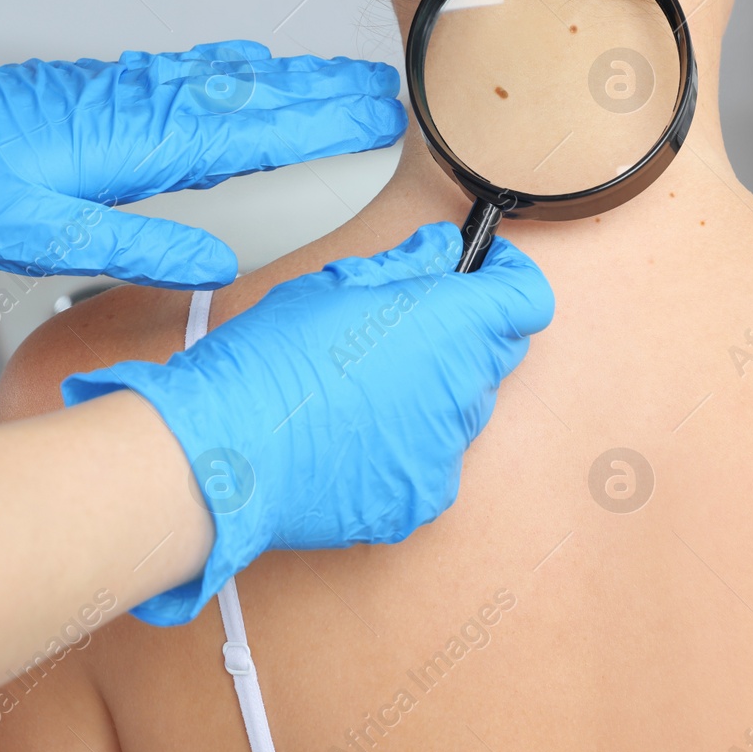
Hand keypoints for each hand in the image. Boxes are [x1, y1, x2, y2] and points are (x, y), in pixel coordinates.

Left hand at [0, 24, 404, 288]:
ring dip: (285, 79)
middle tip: (387, 89)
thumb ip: (136, 248)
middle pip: (250, 94)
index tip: (380, 113)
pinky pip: (185, 72)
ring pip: (221, 78)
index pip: (251, 129)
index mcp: (134, 141)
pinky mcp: (97, 91)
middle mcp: (135, 105)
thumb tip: (214, 265)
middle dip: (323, 92)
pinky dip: (231, 70)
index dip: (321, 123)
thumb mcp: (42, 239)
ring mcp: (117, 91)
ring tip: (336, 80)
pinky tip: (241, 70)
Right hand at [61, 223, 555, 624]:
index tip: (483, 274)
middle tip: (402, 328)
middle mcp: (462, 391)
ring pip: (461, 409)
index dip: (508, 281)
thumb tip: (442, 251)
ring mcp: (445, 453)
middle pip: (495, 354)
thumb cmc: (267, 364)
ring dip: (431, 392)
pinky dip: (407, 446)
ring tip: (361, 389)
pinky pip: (434, 461)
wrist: (224, 453)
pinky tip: (354, 435)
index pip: (528, 300)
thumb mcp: (333, 286)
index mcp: (451, 327)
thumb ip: (404, 267)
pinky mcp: (421, 499)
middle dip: (462, 335)